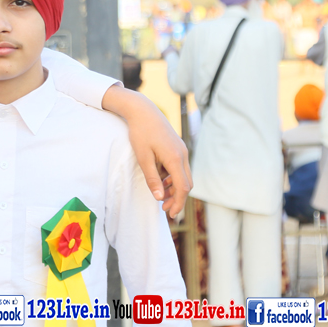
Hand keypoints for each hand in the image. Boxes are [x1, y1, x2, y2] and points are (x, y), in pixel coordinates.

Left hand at [101, 86, 191, 217]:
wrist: (143, 111)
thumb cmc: (140, 133)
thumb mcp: (143, 158)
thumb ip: (152, 179)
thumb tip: (160, 198)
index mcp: (175, 158)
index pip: (183, 187)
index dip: (178, 203)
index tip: (171, 215)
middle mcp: (183, 155)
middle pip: (186, 183)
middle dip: (177, 198)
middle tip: (164, 209)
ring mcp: (182, 150)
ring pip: (184, 176)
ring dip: (174, 188)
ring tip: (161, 196)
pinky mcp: (178, 147)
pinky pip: (179, 167)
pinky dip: (173, 177)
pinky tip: (161, 181)